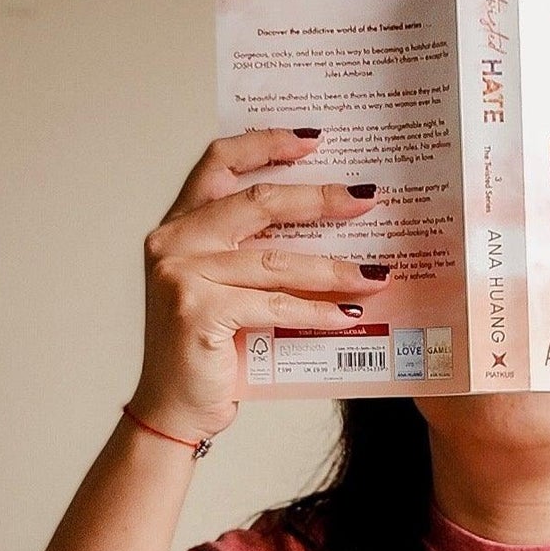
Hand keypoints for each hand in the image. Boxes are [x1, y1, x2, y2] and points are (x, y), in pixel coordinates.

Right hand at [128, 131, 392, 441]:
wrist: (176, 408)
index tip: (313, 142)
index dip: (265, 143)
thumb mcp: (226, 291)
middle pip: (257, 202)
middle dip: (319, 199)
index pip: (219, 163)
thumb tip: (330, 235)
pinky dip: (317, 311)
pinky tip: (349, 315)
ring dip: (333, 267)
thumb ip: (253, 257)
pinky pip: (274, 305)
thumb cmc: (207, 352)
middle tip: (366, 200)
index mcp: (179, 226)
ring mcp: (182, 275)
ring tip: (376, 274)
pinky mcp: (198, 311)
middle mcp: (173, 242)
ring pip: (276, 261)